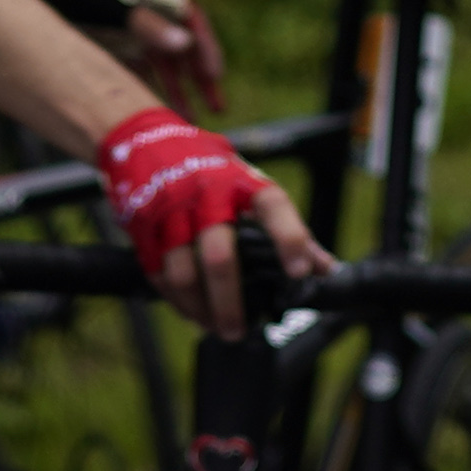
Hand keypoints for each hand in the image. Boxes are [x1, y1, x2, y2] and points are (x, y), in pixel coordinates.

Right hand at [93, 108, 326, 339]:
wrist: (145, 138)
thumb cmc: (208, 169)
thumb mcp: (248, 184)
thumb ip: (286, 227)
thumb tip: (326, 269)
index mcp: (241, 181)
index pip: (273, 207)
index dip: (290, 238)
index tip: (299, 273)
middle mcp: (207, 194)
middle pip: (218, 256)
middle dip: (229, 302)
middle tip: (238, 331)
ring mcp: (171, 210)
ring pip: (183, 273)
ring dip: (198, 309)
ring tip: (211, 326)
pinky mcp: (143, 227)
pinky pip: (158, 274)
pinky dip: (174, 300)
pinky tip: (189, 310)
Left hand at [120, 0, 224, 115]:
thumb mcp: (116, 9)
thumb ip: (149, 26)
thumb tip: (186, 43)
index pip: (193, 23)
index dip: (206, 49)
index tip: (215, 76)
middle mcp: (151, 17)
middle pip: (185, 49)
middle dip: (202, 79)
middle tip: (218, 109)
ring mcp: (134, 35)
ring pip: (166, 67)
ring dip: (179, 92)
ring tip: (190, 122)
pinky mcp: (117, 52)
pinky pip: (141, 75)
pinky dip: (151, 94)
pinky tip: (158, 117)